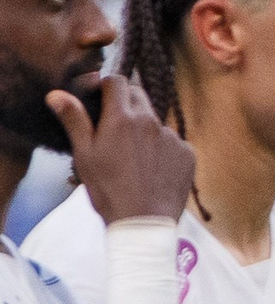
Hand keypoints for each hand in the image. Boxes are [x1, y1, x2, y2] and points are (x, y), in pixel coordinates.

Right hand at [48, 72, 192, 224]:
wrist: (143, 221)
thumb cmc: (107, 189)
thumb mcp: (84, 154)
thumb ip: (74, 120)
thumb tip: (57, 94)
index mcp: (123, 118)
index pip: (117, 81)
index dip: (106, 85)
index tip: (98, 97)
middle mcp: (152, 121)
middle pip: (138, 96)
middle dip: (125, 103)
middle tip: (113, 126)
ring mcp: (173, 137)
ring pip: (156, 122)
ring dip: (144, 129)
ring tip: (132, 157)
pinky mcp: (188, 154)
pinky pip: (173, 143)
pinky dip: (162, 149)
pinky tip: (152, 169)